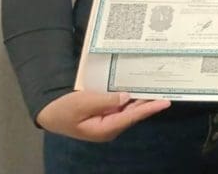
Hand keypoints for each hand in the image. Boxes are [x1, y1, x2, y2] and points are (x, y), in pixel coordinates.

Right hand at [36, 90, 170, 141]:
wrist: (50, 111)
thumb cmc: (64, 110)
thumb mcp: (83, 103)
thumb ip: (105, 100)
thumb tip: (126, 97)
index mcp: (105, 129)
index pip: (132, 117)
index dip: (149, 108)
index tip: (165, 102)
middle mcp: (111, 126)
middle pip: (134, 113)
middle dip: (150, 103)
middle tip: (167, 91)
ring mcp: (109, 120)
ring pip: (131, 109)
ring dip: (142, 99)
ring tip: (159, 88)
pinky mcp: (107, 113)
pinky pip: (123, 106)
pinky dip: (132, 97)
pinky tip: (141, 89)